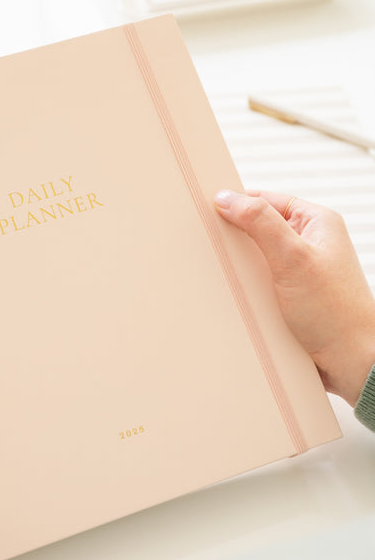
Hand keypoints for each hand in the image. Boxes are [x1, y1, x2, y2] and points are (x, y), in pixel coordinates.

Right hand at [214, 190, 374, 405]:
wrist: (349, 361)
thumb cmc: (334, 311)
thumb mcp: (293, 258)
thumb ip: (260, 223)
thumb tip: (227, 198)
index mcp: (315, 223)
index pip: (266, 199)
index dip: (237, 204)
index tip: (210, 212)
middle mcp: (308, 243)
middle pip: (258, 228)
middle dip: (234, 239)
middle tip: (212, 246)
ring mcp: (298, 270)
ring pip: (255, 257)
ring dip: (238, 267)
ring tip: (223, 274)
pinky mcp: (289, 294)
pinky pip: (258, 282)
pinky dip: (244, 287)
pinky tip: (233, 294)